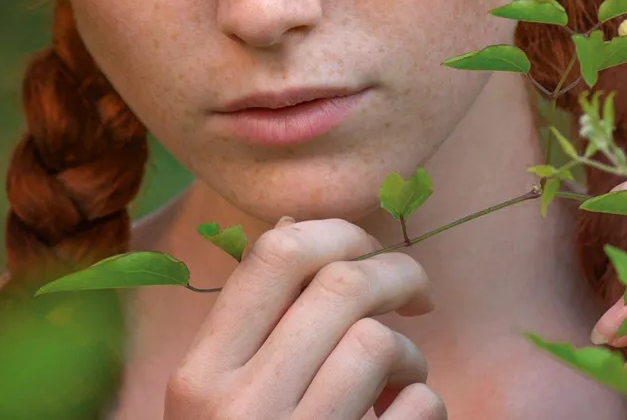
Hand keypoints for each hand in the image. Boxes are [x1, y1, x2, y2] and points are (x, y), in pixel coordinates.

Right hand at [164, 216, 445, 419]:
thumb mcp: (215, 398)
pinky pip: (418, 408)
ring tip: (399, 375)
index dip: (336, 231)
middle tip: (415, 291)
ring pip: (379, 344)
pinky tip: (403, 416)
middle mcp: (239, 407)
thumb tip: (293, 225)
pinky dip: (426, 402)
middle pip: (342, 287)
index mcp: (200, 375)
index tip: (366, 246)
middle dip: (397, 274)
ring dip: (408, 352)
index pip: (274, 257)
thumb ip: (251, 323)